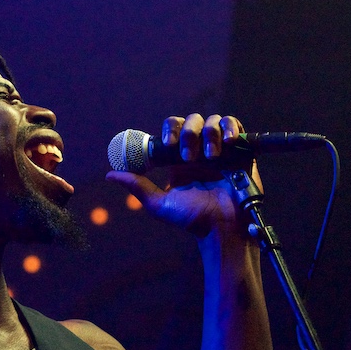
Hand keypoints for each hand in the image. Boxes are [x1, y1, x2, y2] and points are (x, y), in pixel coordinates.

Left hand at [105, 113, 260, 237]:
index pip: (171, 130)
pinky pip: (235, 125)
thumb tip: (110, 174)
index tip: (167, 143)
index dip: (168, 130)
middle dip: (187, 134)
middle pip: (191, 121)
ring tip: (210, 157)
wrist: (222, 228)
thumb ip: (137, 186)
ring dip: (208, 134)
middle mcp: (198, 150)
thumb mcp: (159, 203)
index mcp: (178, 158)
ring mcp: (220, 148)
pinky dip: (230, 127)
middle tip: (187, 157)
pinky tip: (227, 142)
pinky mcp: (240, 150)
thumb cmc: (192, 219)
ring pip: (212, 121)